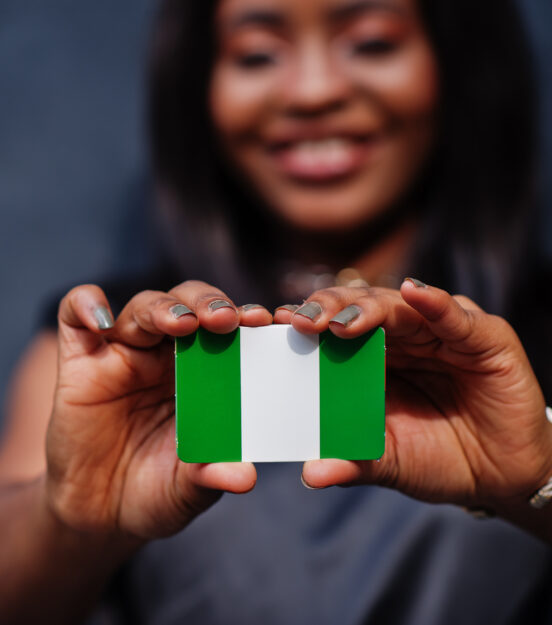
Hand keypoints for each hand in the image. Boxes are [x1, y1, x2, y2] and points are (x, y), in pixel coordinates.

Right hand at [46, 282, 264, 539]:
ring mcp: (121, 352)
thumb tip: (246, 476)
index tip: (268, 323)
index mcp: (205, 374)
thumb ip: (211, 476)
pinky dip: (87, 305)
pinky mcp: (79, 359)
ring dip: (162, 307)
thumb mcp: (187, 490)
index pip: (229, 330)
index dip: (247, 318)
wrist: (101, 514)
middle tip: (226, 320)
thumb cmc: (156, 492)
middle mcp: (166, 354)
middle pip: (187, 304)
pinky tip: (102, 320)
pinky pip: (75, 314)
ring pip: (142, 306)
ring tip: (181, 324)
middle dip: (208, 303)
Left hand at [277, 279, 551, 509]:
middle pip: (356, 309)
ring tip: (341, 320)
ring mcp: (439, 331)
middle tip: (299, 322)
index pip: (327, 330)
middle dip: (325, 311)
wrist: (502, 476)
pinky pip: (455, 316)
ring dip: (367, 308)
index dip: (300, 325)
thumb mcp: (390, 462)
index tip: (266, 328)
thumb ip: (353, 463)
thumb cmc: (437, 458)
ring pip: (397, 307)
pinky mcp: (483, 337)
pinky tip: (415, 293)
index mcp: (366, 357)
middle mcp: (399, 337)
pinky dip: (434, 303)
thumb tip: (311, 474)